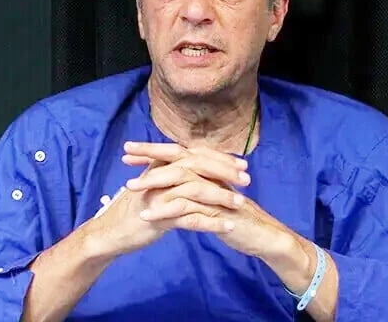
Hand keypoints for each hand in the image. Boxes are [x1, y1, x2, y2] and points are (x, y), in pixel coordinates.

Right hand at [83, 143, 248, 256]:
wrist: (111, 232)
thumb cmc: (135, 210)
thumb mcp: (155, 188)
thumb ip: (173, 176)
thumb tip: (197, 169)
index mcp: (161, 165)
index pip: (195, 154)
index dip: (220, 158)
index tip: (242, 164)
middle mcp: (160, 174)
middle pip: (198, 166)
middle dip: (225, 172)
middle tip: (247, 179)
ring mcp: (158, 194)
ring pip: (196, 190)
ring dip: (221, 197)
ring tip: (241, 204)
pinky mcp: (157, 216)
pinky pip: (189, 218)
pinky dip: (211, 222)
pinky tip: (228, 226)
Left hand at [122, 142, 293, 258]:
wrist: (262, 236)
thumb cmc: (235, 216)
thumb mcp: (212, 197)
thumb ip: (195, 186)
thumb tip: (171, 180)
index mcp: (209, 170)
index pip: (178, 153)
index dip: (154, 151)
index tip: (129, 152)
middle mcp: (212, 175)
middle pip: (178, 157)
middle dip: (150, 155)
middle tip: (124, 156)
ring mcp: (215, 191)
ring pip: (181, 179)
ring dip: (153, 182)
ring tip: (129, 188)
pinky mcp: (217, 211)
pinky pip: (188, 209)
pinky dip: (165, 211)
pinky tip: (147, 216)